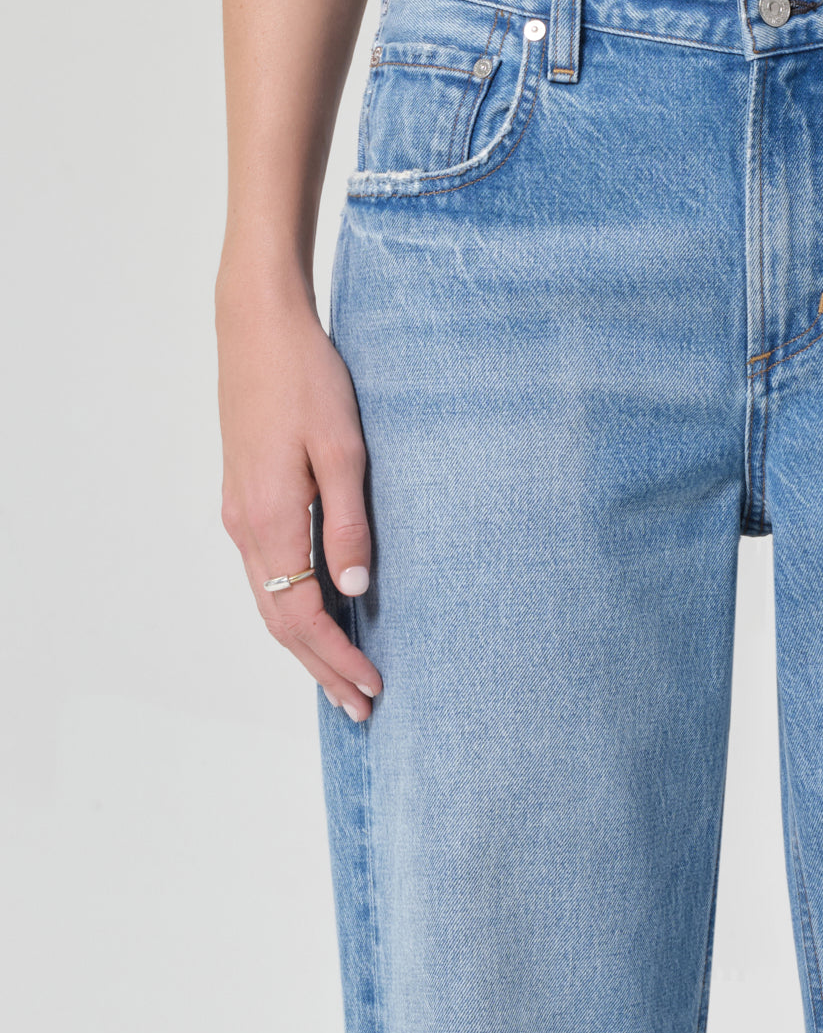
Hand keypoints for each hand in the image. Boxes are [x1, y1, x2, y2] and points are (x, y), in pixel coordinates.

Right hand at [216, 280, 381, 720]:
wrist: (257, 326)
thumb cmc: (306, 378)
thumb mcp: (342, 448)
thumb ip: (348, 521)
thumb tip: (354, 589)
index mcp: (270, 519)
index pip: (300, 617)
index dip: (336, 659)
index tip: (372, 689)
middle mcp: (246, 526)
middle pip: (280, 621)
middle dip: (321, 668)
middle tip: (360, 706)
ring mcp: (240, 512)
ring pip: (270, 599)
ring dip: (306, 643)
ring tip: (342, 675)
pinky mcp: (245, 495)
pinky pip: (268, 571)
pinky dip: (292, 607)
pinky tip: (318, 611)